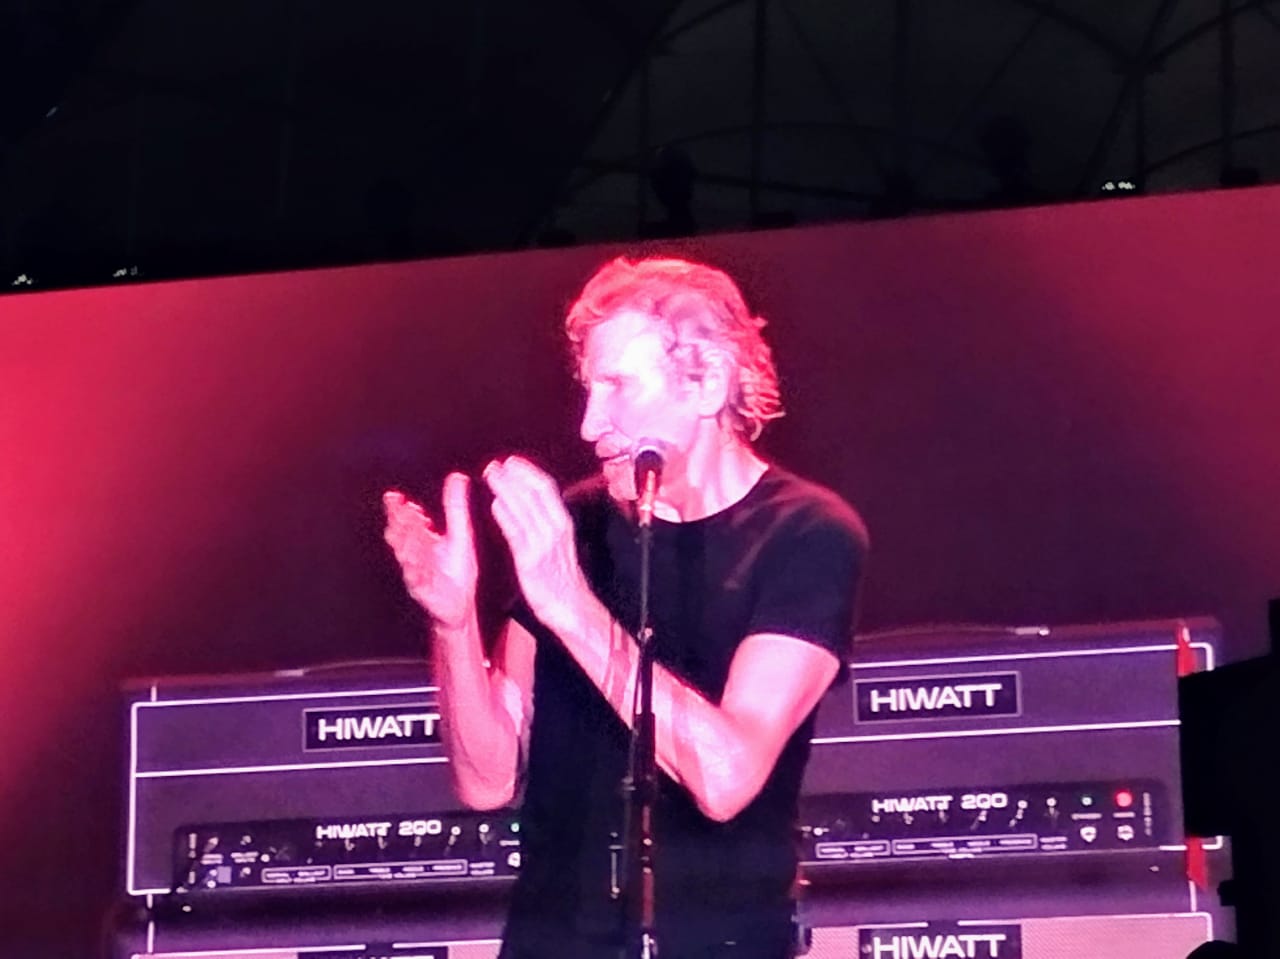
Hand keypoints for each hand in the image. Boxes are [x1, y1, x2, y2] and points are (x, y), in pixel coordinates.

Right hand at [382, 473, 477, 629]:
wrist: (459, 604)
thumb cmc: (456, 571)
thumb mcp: (460, 534)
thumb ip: (455, 507)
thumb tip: (456, 477)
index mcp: (424, 539)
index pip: (409, 520)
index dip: (401, 509)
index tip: (395, 497)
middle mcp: (416, 554)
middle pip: (403, 535)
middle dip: (398, 523)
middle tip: (396, 510)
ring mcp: (417, 572)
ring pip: (406, 555)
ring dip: (403, 543)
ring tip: (401, 531)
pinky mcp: (423, 590)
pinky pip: (416, 579)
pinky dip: (414, 570)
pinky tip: (412, 563)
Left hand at [483, 456, 587, 630]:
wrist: (570, 606)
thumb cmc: (561, 575)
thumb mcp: (558, 541)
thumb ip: (544, 520)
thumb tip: (526, 499)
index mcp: (563, 522)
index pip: (546, 488)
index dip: (528, 471)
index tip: (511, 461)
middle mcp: (555, 529)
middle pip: (535, 494)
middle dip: (513, 476)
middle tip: (494, 464)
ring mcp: (543, 545)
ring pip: (525, 509)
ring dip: (506, 489)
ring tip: (490, 476)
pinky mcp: (531, 561)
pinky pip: (517, 534)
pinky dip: (506, 517)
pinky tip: (495, 505)